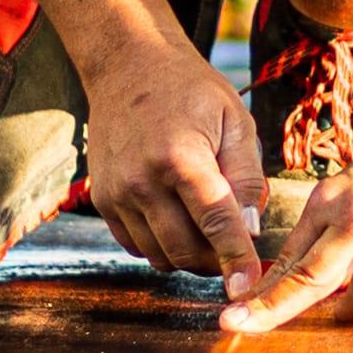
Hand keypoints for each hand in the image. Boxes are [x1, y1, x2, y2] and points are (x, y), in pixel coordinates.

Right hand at [82, 48, 265, 296]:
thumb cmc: (190, 90)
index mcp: (180, 156)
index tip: (250, 286)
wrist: (126, 66)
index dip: (237, 259)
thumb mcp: (234, 121)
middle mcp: (141, 180)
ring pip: (159, 255)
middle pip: (185, 249)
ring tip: (207, 233)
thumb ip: (246, 177)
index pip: (215, 222)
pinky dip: (160, 247)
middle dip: (216, 261)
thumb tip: (250, 230)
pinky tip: (176, 222)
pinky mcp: (102, 200)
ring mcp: (116, 193)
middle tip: (235, 251)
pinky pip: (135, 246)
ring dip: (188, 256)